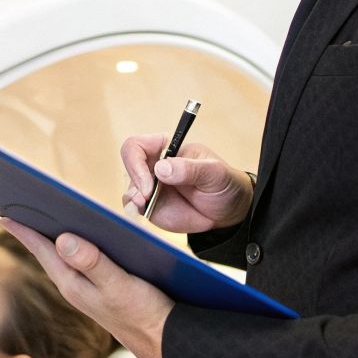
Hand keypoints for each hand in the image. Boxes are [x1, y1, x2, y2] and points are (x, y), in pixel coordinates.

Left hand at [0, 218, 172, 357]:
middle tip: (16, 206)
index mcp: (72, 284)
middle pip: (48, 251)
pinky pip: (81, 260)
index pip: (41, 251)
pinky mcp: (102, 288)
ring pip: (65, 255)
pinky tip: (82, 232)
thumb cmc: (143, 315)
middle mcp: (75, 285)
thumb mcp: (118, 285)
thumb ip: (92, 263)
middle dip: (34, 229)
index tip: (2, 214)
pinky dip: (77, 244)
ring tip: (42, 214)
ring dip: (55, 234)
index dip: (23, 231)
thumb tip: (62, 239)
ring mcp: (87, 288)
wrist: (164, 343)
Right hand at [118, 134, 251, 233]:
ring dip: (133, 198)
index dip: (136, 162)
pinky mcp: (151, 206)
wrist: (228, 210)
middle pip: (129, 167)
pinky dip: (134, 209)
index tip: (149, 182)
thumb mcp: (214, 173)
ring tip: (146, 205)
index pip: (136, 146)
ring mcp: (150, 187)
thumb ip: (190, 168)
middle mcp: (154, 166)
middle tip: (147, 197)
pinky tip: (145, 211)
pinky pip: (133, 206)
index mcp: (166, 148)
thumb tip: (161, 168)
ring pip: (128, 189)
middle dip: (135, 182)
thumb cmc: (223, 183)